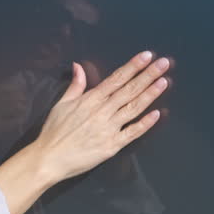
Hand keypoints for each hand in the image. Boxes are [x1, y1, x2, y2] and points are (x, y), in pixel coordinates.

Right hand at [0, 51, 168, 213]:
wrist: (49, 158)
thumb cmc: (54, 132)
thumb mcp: (61, 103)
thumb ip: (75, 85)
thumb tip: (79, 66)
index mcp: (90, 100)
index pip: (116, 79)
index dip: (133, 66)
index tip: (147, 56)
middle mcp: (102, 111)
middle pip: (129, 90)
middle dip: (148, 75)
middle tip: (164, 63)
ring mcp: (109, 128)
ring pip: (134, 108)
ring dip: (150, 94)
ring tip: (164, 82)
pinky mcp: (112, 145)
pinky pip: (132, 132)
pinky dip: (145, 123)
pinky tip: (157, 113)